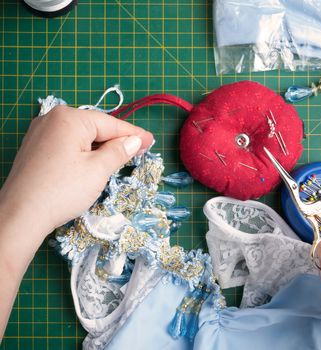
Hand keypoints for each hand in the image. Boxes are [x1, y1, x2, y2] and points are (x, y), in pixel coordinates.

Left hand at [0, 105, 153, 243]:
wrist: (20, 215)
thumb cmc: (62, 190)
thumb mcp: (98, 170)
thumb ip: (119, 151)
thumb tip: (136, 140)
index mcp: (69, 118)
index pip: (110, 123)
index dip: (133, 133)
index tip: (151, 140)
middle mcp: (52, 119)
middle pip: (95, 128)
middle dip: (117, 140)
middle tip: (140, 151)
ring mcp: (40, 133)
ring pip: (81, 136)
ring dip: (101, 147)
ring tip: (121, 158)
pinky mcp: (35, 148)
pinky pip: (67, 144)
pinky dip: (84, 152)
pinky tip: (95, 163)